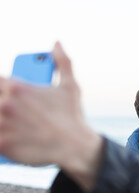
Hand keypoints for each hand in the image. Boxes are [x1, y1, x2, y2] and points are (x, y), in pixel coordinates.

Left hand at [0, 42, 101, 190]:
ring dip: (2, 119)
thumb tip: (57, 43)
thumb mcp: (70, 86)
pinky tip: (12, 136)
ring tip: (15, 122)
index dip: (2, 87)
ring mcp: (2, 126)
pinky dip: (2, 135)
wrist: (75, 146)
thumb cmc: (73, 115)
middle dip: (4, 104)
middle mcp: (6, 105)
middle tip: (17, 111)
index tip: (7, 93)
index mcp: (17, 87)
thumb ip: (62, 62)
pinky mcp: (2, 145)